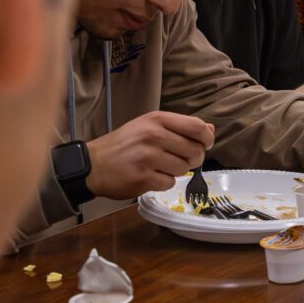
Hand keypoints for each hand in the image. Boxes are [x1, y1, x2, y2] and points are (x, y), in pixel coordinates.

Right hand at [86, 111, 214, 199]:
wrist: (93, 164)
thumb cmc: (124, 144)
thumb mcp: (149, 126)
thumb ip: (180, 127)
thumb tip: (209, 130)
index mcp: (157, 119)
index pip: (197, 127)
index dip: (207, 139)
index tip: (205, 145)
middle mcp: (154, 136)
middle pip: (195, 151)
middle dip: (192, 159)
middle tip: (178, 159)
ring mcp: (148, 157)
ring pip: (184, 169)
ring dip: (176, 172)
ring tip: (159, 166)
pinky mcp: (143, 178)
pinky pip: (169, 183)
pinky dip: (163, 182)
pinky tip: (150, 176)